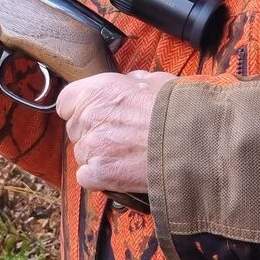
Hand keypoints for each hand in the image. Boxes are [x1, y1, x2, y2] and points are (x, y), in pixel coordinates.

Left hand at [56, 71, 172, 193]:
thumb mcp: (154, 81)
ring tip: (127, 155)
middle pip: (75, 129)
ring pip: (82, 154)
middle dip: (93, 133)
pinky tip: (122, 172)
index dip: (80, 109)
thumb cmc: (177, 110)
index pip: (66, 101)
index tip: (94, 114)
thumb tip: (128, 83)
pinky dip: (101, 177)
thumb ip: (131, 82)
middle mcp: (88, 116)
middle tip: (119, 137)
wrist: (192, 142)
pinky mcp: (98, 173)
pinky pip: (87, 177)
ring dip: (99, 156)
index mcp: (98, 90)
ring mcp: (91, 146)